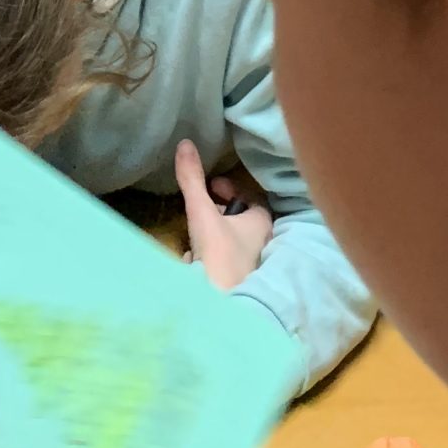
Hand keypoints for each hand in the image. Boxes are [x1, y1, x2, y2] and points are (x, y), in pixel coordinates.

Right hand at [177, 139, 271, 293]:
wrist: (219, 303)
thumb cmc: (219, 253)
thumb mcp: (202, 212)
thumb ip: (192, 180)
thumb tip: (185, 143)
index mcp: (261, 224)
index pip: (253, 199)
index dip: (231, 189)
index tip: (212, 184)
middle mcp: (261, 244)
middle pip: (240, 221)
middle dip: (218, 212)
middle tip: (200, 204)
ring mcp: (249, 266)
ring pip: (230, 243)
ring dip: (212, 235)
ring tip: (193, 231)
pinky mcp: (235, 282)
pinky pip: (223, 263)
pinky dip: (208, 257)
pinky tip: (193, 260)